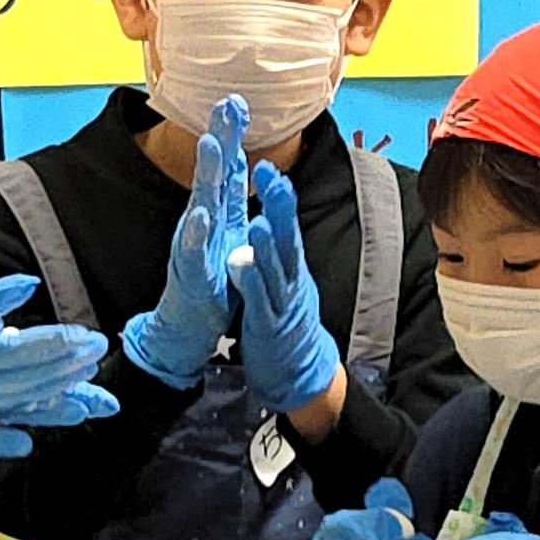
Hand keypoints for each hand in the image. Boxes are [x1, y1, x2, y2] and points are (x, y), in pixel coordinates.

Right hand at [121, 97, 250, 387]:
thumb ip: (230, 192)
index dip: (230, 134)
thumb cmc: (210, 275)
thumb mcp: (227, 228)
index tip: (237, 100)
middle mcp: (202, 220)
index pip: (226, 166)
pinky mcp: (192, 272)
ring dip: (206, 174)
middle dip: (218, 138)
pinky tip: (202, 214)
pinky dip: (198, 232)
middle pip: (212, 173)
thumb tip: (239, 154)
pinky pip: (195, 250)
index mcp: (218, 211)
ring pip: (201, 202)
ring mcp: (194, 244)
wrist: (187, 324)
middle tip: (224, 107)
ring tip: (211, 145)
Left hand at [234, 161, 344, 415]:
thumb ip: (281, 252)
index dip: (280, 198)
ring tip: (259, 221)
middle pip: (288, 239)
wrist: (298, 370)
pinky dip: (252, 283)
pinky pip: (260, 302)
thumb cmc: (286, 319)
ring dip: (267, 246)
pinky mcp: (268, 325)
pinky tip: (241, 265)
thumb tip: (276, 219)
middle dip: (279, 208)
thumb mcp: (286, 279)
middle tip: (270, 177)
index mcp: (292, 267)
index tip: (270, 169)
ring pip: (275, 270)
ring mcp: (281, 302)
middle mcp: (291, 280)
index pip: (288, 226)